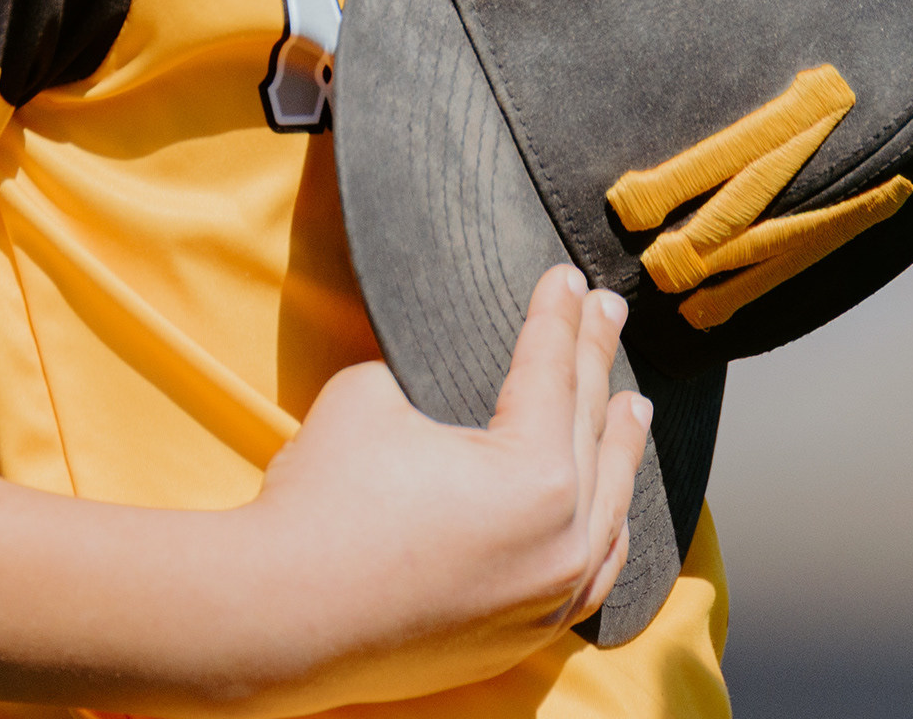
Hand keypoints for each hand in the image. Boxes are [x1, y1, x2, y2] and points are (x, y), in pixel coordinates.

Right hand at [234, 267, 651, 698]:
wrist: (277, 619)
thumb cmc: (324, 500)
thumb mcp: (372, 393)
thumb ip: (426, 379)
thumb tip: (441, 380)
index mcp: (537, 475)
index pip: (553, 372)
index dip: (557, 316)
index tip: (569, 277)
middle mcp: (562, 542)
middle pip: (590, 428)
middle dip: (596, 360)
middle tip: (607, 311)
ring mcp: (549, 599)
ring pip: (607, 507)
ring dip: (619, 449)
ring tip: (635, 406)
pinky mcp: (524, 636)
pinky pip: (590, 576)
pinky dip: (603, 532)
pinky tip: (610, 509)